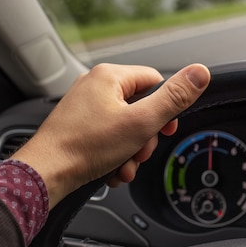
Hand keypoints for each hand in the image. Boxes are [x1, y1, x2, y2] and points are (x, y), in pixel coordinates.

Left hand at [11, 63, 210, 207]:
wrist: (45, 173)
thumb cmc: (85, 147)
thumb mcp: (141, 122)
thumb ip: (173, 98)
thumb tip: (200, 73)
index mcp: (109, 76)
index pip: (155, 82)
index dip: (165, 109)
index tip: (165, 130)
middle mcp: (94, 86)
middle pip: (140, 107)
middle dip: (144, 137)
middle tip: (138, 152)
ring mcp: (83, 107)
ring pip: (124, 126)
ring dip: (130, 151)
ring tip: (122, 166)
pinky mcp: (77, 126)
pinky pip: (107, 136)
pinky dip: (113, 154)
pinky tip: (110, 170)